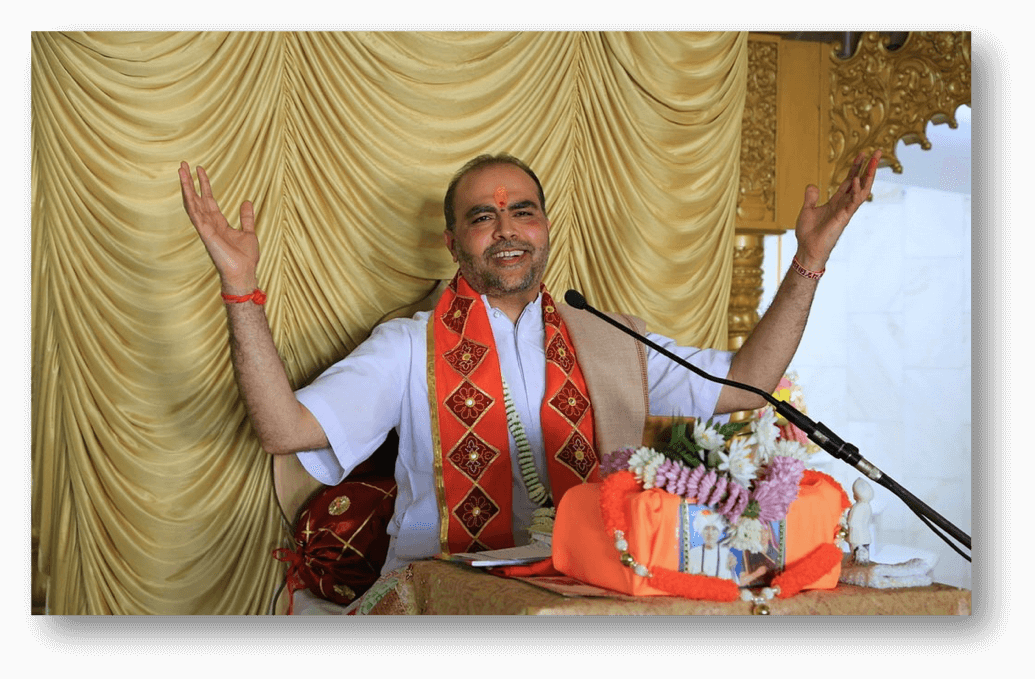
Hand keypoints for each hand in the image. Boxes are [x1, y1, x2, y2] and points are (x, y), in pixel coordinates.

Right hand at [179, 162, 258, 292]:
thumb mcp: (249, 232)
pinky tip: (187, 190)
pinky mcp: (205, 233)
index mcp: (219, 223)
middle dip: (190, 181)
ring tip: (181, 171)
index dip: (204, 184)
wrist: (244, 272)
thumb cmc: (245, 258)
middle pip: (197, 198)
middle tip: (183, 164)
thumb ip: (246, 217)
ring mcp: (206, 228)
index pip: (208, 199)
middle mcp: (209, 224)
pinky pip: (196, 215)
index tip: (200, 169)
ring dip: (187, 187)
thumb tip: (247, 201)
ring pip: (192, 203)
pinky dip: (191, 202)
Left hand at [794, 149, 880, 270]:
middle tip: (877, 151)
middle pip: (860, 182)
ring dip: (869, 174)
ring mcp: (846, 210)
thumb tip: (812, 185)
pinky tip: (856, 179)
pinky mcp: (844, 217)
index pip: (849, 181)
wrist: (807, 249)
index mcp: (836, 202)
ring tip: (874, 160)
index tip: (862, 154)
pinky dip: (856, 190)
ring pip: (863, 189)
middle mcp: (844, 204)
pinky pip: (854, 202)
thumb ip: (811, 197)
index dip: (855, 168)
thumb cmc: (808, 233)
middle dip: (869, 167)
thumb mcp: (807, 210)